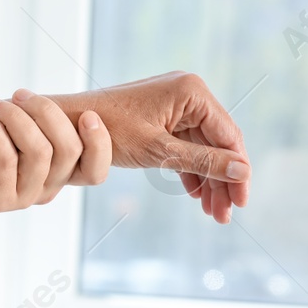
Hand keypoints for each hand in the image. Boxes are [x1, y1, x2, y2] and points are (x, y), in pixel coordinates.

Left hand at [0, 90, 111, 220]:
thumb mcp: (11, 136)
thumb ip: (35, 123)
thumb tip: (50, 97)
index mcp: (58, 176)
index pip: (95, 171)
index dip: (100, 144)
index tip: (87, 114)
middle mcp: (46, 190)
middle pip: (68, 150)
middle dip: (46, 111)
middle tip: (17, 93)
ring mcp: (23, 199)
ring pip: (38, 151)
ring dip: (13, 116)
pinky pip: (6, 158)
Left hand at [51, 71, 249, 224]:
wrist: (64, 123)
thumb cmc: (106, 131)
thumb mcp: (157, 151)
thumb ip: (201, 161)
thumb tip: (243, 173)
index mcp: (192, 92)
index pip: (228, 136)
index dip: (237, 171)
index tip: (241, 203)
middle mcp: (187, 93)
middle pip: (217, 142)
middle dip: (222, 180)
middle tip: (225, 215)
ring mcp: (174, 104)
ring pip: (201, 147)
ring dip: (206, 179)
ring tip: (211, 212)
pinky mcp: (160, 116)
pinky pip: (184, 144)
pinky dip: (188, 169)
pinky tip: (194, 194)